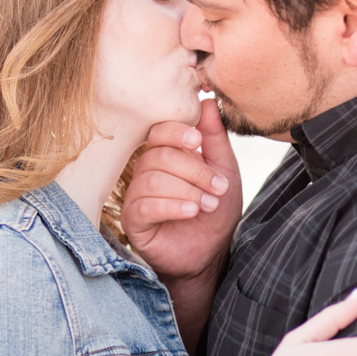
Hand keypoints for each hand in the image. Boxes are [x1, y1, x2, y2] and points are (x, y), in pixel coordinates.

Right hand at [122, 96, 243, 284]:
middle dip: (194, 170)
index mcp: (165, 156)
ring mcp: (136, 197)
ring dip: (187, 190)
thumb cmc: (215, 212)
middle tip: (218, 188)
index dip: (176, 132)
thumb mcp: (223, 170)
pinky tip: (191, 211)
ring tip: (208, 205)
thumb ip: (215, 138)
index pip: (159, 131)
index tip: (198, 141)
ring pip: (152, 180)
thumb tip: (208, 102)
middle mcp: (146, 173)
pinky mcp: (133, 221)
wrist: (211, 254)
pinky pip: (144, 206)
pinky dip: (171, 206)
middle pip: (159, 156)